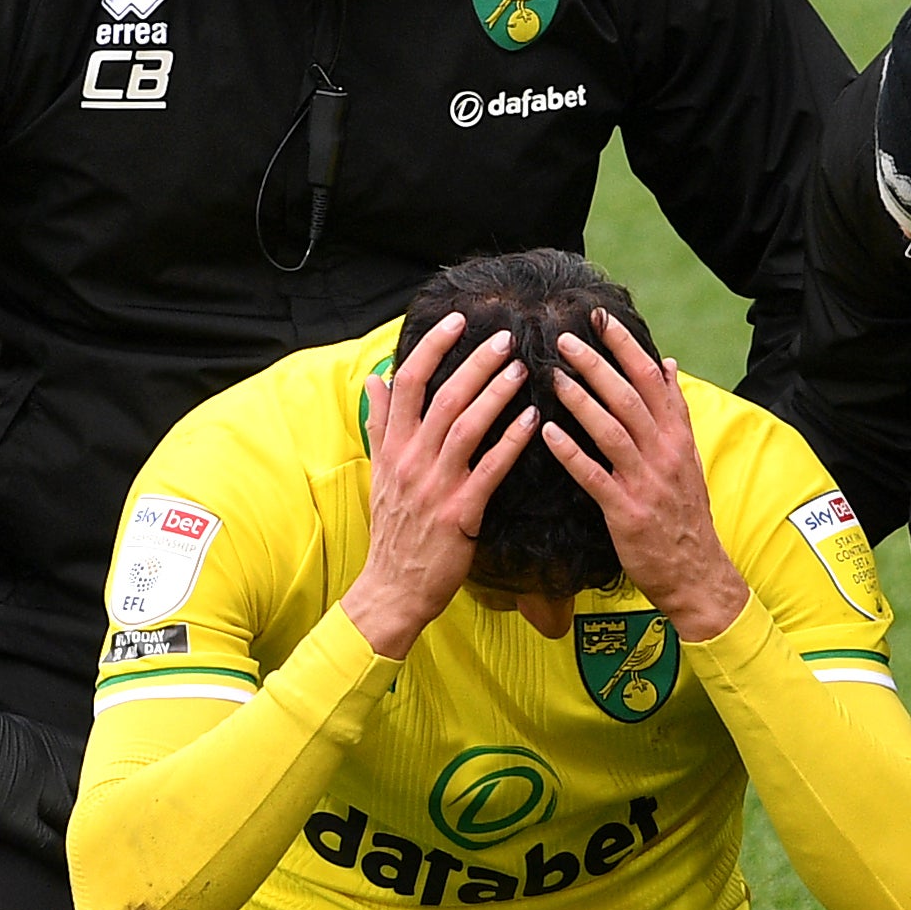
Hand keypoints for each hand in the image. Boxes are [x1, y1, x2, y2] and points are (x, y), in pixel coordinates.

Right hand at [342, 313, 536, 658]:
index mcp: (392, 447)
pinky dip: (511, 441)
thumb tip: (377, 379)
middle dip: (474, 362)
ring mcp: (434, 486)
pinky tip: (533, 420)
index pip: (408, 383)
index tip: (458, 321)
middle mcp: (411, 460)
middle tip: (504, 338)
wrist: (392, 589)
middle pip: (442, 397)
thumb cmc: (393, 531)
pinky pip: (490, 469)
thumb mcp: (379, 472)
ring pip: (466, 426)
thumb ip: (381, 424)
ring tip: (521, 368)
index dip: (433, 348)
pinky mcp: (459, 512)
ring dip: (495, 393)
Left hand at [541, 318, 748, 638]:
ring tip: (554, 376)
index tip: (600, 319)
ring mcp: (646, 483)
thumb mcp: (688, 456)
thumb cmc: (685, 514)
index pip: (653, 379)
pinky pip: (595, 476)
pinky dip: (571, 452)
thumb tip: (667, 363)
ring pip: (612, 431)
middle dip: (597, 365)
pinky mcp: (626, 512)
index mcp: (678, 437)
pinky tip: (547, 432)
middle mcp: (665, 454)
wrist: (697, 572)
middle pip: (629, 398)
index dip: (626, 347)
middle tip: (565, 339)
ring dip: (582, 401)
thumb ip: (675, 410)